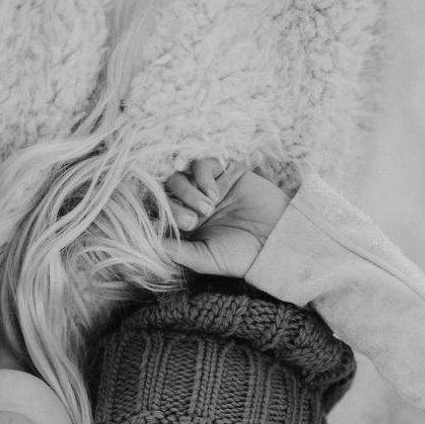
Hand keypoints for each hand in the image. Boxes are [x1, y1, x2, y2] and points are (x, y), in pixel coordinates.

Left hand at [163, 160, 289, 278]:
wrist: (278, 240)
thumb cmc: (242, 256)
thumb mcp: (204, 259)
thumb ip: (176, 250)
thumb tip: (146, 241)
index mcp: (185, 228)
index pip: (156, 214)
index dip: (151, 215)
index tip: (152, 223)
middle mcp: (192, 206)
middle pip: (163, 194)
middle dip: (173, 207)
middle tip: (192, 221)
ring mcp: (207, 188)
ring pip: (178, 177)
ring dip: (187, 192)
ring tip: (207, 208)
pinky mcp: (224, 172)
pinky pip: (201, 164)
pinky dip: (201, 177)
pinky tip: (214, 193)